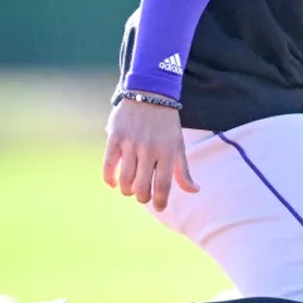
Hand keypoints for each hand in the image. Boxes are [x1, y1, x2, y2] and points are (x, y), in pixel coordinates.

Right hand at [102, 97, 199, 211]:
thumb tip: (194, 190)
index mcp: (168, 151)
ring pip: (125, 179)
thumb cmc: (166, 124)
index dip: (160, 201)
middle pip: (141, 186)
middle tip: (142, 196)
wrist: (149, 94)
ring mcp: (131, 143)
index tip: (159, 207)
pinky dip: (109, 178)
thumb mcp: (178, 145)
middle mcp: (149, 149)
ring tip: (129, 189)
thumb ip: (183, 170)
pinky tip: (112, 182)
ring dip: (126, 190)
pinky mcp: (115, 137)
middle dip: (142, 197)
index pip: (163, 185)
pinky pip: (108, 164)